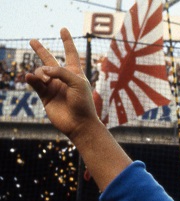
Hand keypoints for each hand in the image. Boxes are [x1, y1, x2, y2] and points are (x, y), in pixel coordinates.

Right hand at [25, 29, 100, 143]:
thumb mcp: (77, 82)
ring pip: (40, 72)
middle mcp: (63, 78)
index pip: (71, 53)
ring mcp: (53, 86)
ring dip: (41, 73)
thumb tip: (42, 71)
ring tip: (46, 81)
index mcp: (75, 73)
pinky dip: (31, 79)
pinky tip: (29, 77)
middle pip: (50, 60)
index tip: (63, 29)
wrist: (79, 124)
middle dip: (41, 51)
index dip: (67, 41)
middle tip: (33, 41)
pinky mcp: (45, 96)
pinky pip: (35, 83)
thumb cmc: (83, 103)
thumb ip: (61, 72)